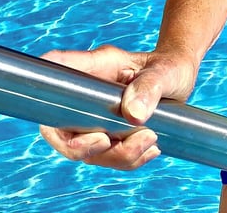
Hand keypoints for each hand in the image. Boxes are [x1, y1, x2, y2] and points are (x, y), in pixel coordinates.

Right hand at [38, 45, 195, 169]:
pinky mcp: (110, 136)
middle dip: (78, 147)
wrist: (180, 79)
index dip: (45, 90)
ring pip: (87, 151)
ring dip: (117, 154)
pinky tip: (152, 149)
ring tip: (150, 138)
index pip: (56, 72)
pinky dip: (129, 160)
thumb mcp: (165, 72)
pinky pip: (110, 158)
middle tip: (106, 141)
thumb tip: (133, 114)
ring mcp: (95, 118)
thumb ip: (149, 87)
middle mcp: (87, 95)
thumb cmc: (169, 67)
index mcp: (93, 68)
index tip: (66, 116)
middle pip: (57, 128)